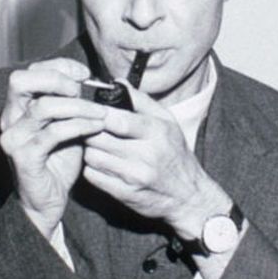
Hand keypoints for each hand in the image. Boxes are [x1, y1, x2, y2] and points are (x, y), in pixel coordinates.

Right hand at [0, 58, 107, 237]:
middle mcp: (9, 118)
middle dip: (56, 79)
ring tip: (100, 113)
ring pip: (43, 106)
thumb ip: (73, 104)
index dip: (59, 66)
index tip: (85, 74)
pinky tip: (96, 127)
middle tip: (82, 90)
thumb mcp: (68, 125)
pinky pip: (53, 133)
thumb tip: (93, 82)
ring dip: (78, 106)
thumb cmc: (58, 162)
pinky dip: (78, 126)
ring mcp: (14, 138)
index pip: (30, 72)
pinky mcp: (24, 157)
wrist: (46, 201)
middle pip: (21, 81)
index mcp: (18, 107)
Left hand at [81, 82, 229, 240]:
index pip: (117, 120)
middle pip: (99, 138)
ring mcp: (134, 177)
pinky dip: (91, 168)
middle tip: (89, 128)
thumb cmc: (176, 154)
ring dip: (89, 149)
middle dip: (89, 131)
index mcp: (156, 132)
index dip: (98, 114)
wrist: (188, 196)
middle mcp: (146, 155)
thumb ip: (141, 101)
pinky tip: (100, 163)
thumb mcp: (167, 122)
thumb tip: (116, 82)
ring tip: (96, 145)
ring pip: (92, 157)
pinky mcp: (124, 194)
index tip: (91, 111)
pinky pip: (93, 176)